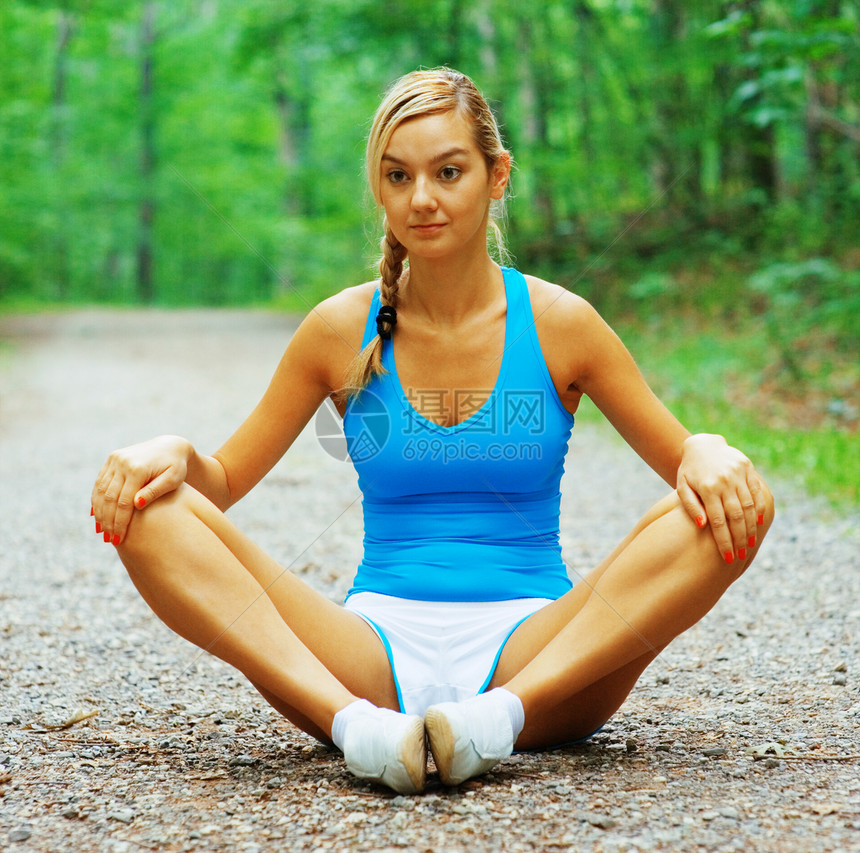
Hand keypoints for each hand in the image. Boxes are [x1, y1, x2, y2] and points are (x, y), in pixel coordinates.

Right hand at [91, 435, 191, 545]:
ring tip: (103, 532)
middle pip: (110, 498)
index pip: (124, 502)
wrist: (171, 446)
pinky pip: (100, 482)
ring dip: (100, 513)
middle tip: (110, 540)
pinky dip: (97, 499)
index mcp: (138, 468)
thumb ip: (154, 491)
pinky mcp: (112, 459)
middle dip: (108, 521)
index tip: (119, 540)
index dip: (120, 522)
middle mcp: (123, 462)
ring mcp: (115, 459)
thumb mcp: (173, 479)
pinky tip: (97, 515)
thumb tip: (136, 505)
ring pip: (101, 491)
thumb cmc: (176, 467)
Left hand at [676, 433, 769, 564]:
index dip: (724, 541)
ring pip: (749, 506)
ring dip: (751, 528)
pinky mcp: (748, 468)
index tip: (727, 557)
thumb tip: (702, 525)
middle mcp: (725, 481)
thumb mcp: (682, 487)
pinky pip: (757, 492)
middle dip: (739, 539)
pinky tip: (758, 523)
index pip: (718, 521)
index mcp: (707, 488)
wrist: (702, 444)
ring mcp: (738, 474)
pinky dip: (760, 508)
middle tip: (740, 556)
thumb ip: (690, 506)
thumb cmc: (689, 471)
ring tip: (750, 544)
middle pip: (736, 517)